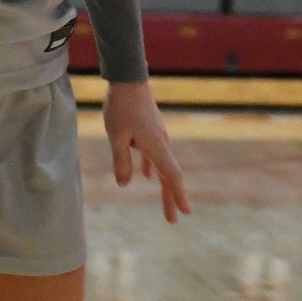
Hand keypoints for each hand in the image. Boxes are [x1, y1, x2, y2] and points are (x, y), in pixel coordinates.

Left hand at [102, 81, 190, 223]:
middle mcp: (162, 144)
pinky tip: (146, 177)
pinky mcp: (151, 132)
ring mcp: (158, 138)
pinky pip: (154, 156)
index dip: (177, 195)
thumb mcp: (116, 136)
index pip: (170, 176)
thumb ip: (121, 161)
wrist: (129, 80)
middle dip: (171, 198)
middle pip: (169, 176)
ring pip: (163, 167)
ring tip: (165, 205)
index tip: (185, 212)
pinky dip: (152, 168)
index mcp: (156, 146)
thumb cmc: (121, 108)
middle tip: (174, 220)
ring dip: (164, 187)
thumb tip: (126, 184)